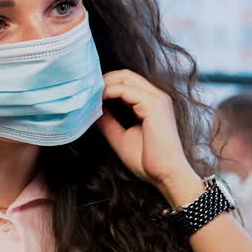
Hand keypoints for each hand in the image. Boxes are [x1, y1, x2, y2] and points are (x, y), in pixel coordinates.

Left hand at [97, 70, 199, 202]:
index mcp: (152, 103)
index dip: (107, 84)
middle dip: (103, 80)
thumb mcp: (121, 137)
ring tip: (89, 96)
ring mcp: (157, 98)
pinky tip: (97, 101)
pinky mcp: (153, 105)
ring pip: (125, 78)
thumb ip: (108, 121)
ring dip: (104, 84)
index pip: (127, 82)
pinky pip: (125, 90)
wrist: (166, 175)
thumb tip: (92, 109)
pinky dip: (108, 92)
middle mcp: (157, 96)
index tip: (89, 95)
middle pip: (125, 75)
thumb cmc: (148, 161)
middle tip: (85, 92)